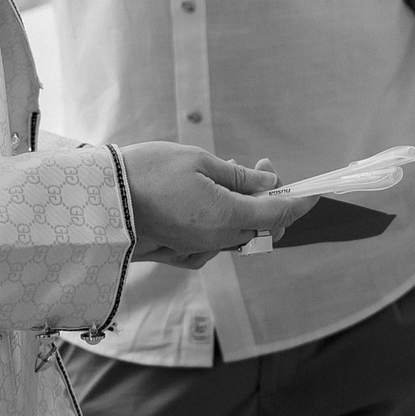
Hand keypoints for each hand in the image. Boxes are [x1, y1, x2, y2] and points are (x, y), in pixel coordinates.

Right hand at [116, 143, 308, 269]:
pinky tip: (211, 197)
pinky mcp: (181, 254)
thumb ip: (240, 177)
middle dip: (268, 197)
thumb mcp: (199, 161)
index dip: (299, 203)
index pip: (277, 214)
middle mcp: (217, 240)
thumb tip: (269, 182)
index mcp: (226, 217)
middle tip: (257, 164)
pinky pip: (217, 241)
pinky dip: (224, 221)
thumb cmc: (148, 172)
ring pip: (239, 233)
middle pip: (260, 226)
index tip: (313, 193)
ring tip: (229, 174)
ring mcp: (198, 250)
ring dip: (245, 207)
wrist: (100, 199)